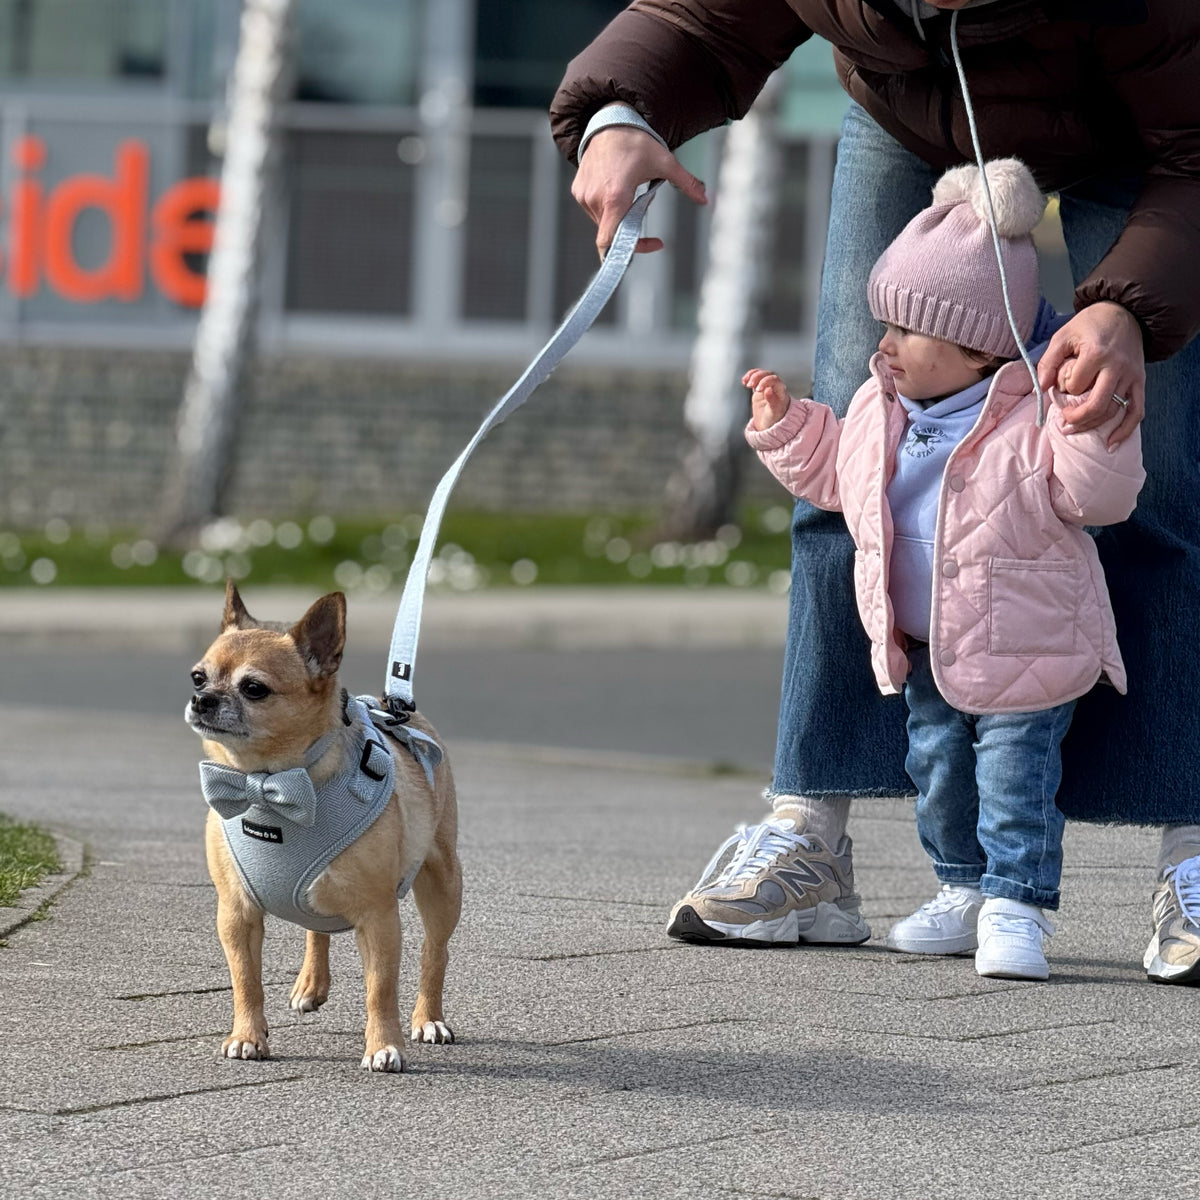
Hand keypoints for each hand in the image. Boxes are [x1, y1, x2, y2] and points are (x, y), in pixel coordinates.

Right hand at [571, 125, 706, 258]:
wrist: (609, 122)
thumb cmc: (635, 142)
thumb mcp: (666, 162)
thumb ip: (686, 183)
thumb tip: (704, 199)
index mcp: (615, 197)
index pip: (610, 241)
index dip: (631, 248)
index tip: (651, 243)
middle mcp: (595, 199)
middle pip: (612, 232)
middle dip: (630, 226)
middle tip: (642, 206)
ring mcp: (584, 196)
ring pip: (603, 222)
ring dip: (618, 216)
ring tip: (628, 192)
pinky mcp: (578, 191)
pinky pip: (593, 210)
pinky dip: (607, 207)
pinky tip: (616, 188)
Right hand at [743, 368, 790, 430]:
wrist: (769, 424)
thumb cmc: (774, 419)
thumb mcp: (773, 412)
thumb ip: (772, 401)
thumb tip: (768, 389)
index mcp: (781, 392)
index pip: (774, 380)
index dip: (765, 382)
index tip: (758, 389)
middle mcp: (775, 387)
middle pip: (767, 374)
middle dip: (758, 377)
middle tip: (750, 384)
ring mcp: (766, 387)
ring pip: (761, 374)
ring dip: (752, 375)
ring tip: (746, 382)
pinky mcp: (759, 389)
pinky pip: (755, 378)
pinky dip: (749, 377)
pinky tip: (744, 381)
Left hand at [1037, 301, 1144, 446]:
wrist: (1126, 313)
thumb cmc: (1090, 324)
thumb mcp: (1063, 336)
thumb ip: (1048, 362)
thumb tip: (1038, 390)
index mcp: (1096, 353)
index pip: (1075, 385)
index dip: (1063, 390)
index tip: (1058, 386)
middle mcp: (1117, 367)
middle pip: (1097, 405)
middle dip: (1076, 419)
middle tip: (1062, 423)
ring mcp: (1131, 376)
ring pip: (1113, 411)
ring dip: (1092, 426)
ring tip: (1073, 430)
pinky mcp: (1140, 381)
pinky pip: (1136, 410)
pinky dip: (1125, 430)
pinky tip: (1111, 444)